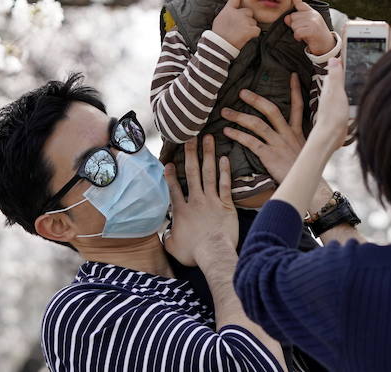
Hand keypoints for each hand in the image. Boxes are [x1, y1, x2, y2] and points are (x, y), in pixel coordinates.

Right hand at [163, 135, 237, 266]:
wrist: (214, 253)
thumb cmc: (194, 253)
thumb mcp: (173, 247)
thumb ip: (167, 237)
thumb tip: (165, 233)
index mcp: (181, 210)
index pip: (173, 188)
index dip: (170, 175)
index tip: (168, 162)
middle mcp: (196, 200)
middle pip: (192, 172)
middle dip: (190, 153)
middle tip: (190, 136)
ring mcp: (211, 200)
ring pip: (209, 173)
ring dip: (207, 154)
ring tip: (208, 138)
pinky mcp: (226, 204)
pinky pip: (225, 184)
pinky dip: (225, 171)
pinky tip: (224, 158)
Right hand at [211, 0, 260, 48]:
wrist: (220, 45)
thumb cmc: (219, 34)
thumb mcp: (219, 19)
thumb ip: (228, 12)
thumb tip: (232, 11)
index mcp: (229, 9)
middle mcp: (238, 13)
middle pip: (249, 12)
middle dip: (247, 18)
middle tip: (239, 27)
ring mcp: (245, 20)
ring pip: (253, 22)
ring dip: (249, 27)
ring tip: (240, 33)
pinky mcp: (251, 29)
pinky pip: (256, 30)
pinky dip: (253, 34)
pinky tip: (245, 36)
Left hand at [221, 73, 305, 183]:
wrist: (306, 186)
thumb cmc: (302, 170)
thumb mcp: (304, 151)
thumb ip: (296, 139)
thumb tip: (287, 132)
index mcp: (297, 132)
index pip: (298, 106)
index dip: (295, 90)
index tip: (291, 75)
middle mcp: (287, 134)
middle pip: (271, 110)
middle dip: (255, 99)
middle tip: (241, 92)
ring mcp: (278, 144)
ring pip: (257, 124)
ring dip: (239, 116)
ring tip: (225, 112)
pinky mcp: (269, 155)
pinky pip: (251, 141)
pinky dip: (238, 135)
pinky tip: (227, 132)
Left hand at [285, 0, 333, 55]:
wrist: (327, 45)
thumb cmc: (314, 35)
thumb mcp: (306, 24)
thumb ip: (296, 19)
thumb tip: (286, 17)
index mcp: (312, 12)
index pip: (300, 3)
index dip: (295, 5)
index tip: (296, 9)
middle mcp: (313, 15)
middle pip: (293, 16)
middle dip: (295, 25)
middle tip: (303, 30)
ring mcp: (314, 22)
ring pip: (294, 25)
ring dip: (296, 32)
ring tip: (303, 34)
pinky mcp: (313, 31)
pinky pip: (297, 32)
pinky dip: (297, 37)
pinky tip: (301, 38)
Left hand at [312, 58, 349, 149]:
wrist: (331, 137)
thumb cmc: (332, 116)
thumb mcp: (336, 92)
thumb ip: (335, 76)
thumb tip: (333, 58)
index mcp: (329, 88)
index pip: (334, 72)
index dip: (339, 64)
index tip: (345, 55)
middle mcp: (330, 95)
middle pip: (337, 81)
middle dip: (342, 74)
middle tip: (350, 65)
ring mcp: (334, 105)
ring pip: (341, 92)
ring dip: (346, 87)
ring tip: (354, 80)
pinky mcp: (339, 114)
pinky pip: (345, 102)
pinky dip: (349, 99)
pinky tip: (354, 101)